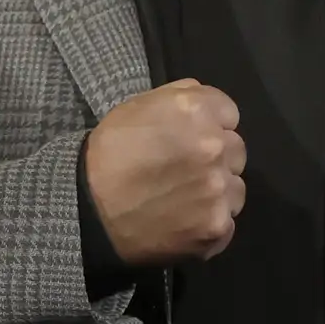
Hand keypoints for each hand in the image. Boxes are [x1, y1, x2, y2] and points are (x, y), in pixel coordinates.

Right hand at [84, 80, 245, 267]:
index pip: (229, 115)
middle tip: (183, 171)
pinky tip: (183, 222)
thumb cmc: (109, 154)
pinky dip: (209, 224)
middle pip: (236, 151)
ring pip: (235, 188)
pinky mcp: (216, 226)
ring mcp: (218, 190)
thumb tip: (211, 107)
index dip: (210, 127)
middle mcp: (215, 147)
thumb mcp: (138, 106)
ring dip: (216, 192)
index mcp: (196, 110)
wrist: (88, 211)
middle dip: (216, 159)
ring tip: (182, 200)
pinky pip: (227, 222)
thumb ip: (182, 97)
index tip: (189, 141)